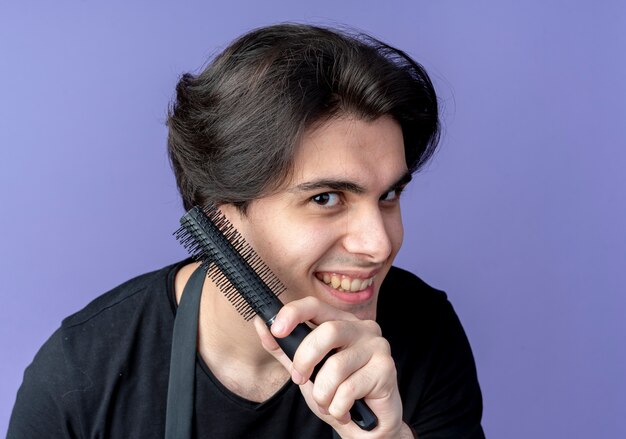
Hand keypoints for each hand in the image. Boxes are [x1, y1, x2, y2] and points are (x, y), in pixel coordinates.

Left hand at [253, 296, 409, 437]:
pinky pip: (349, 388)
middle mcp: (362, 328)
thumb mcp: (306, 369)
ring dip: (323, 394)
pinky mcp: (387, 368)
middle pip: (327, 332)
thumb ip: (284, 348)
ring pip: (336, 366)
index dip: (293, 314)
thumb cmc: (338, 393)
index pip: (315, 305)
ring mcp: (377, 346)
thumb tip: (261, 323)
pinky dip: (338, 406)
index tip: (277, 330)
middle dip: (305, 361)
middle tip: (301, 379)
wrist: (368, 427)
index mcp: (340, 322)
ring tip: (329, 402)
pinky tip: (345, 409)